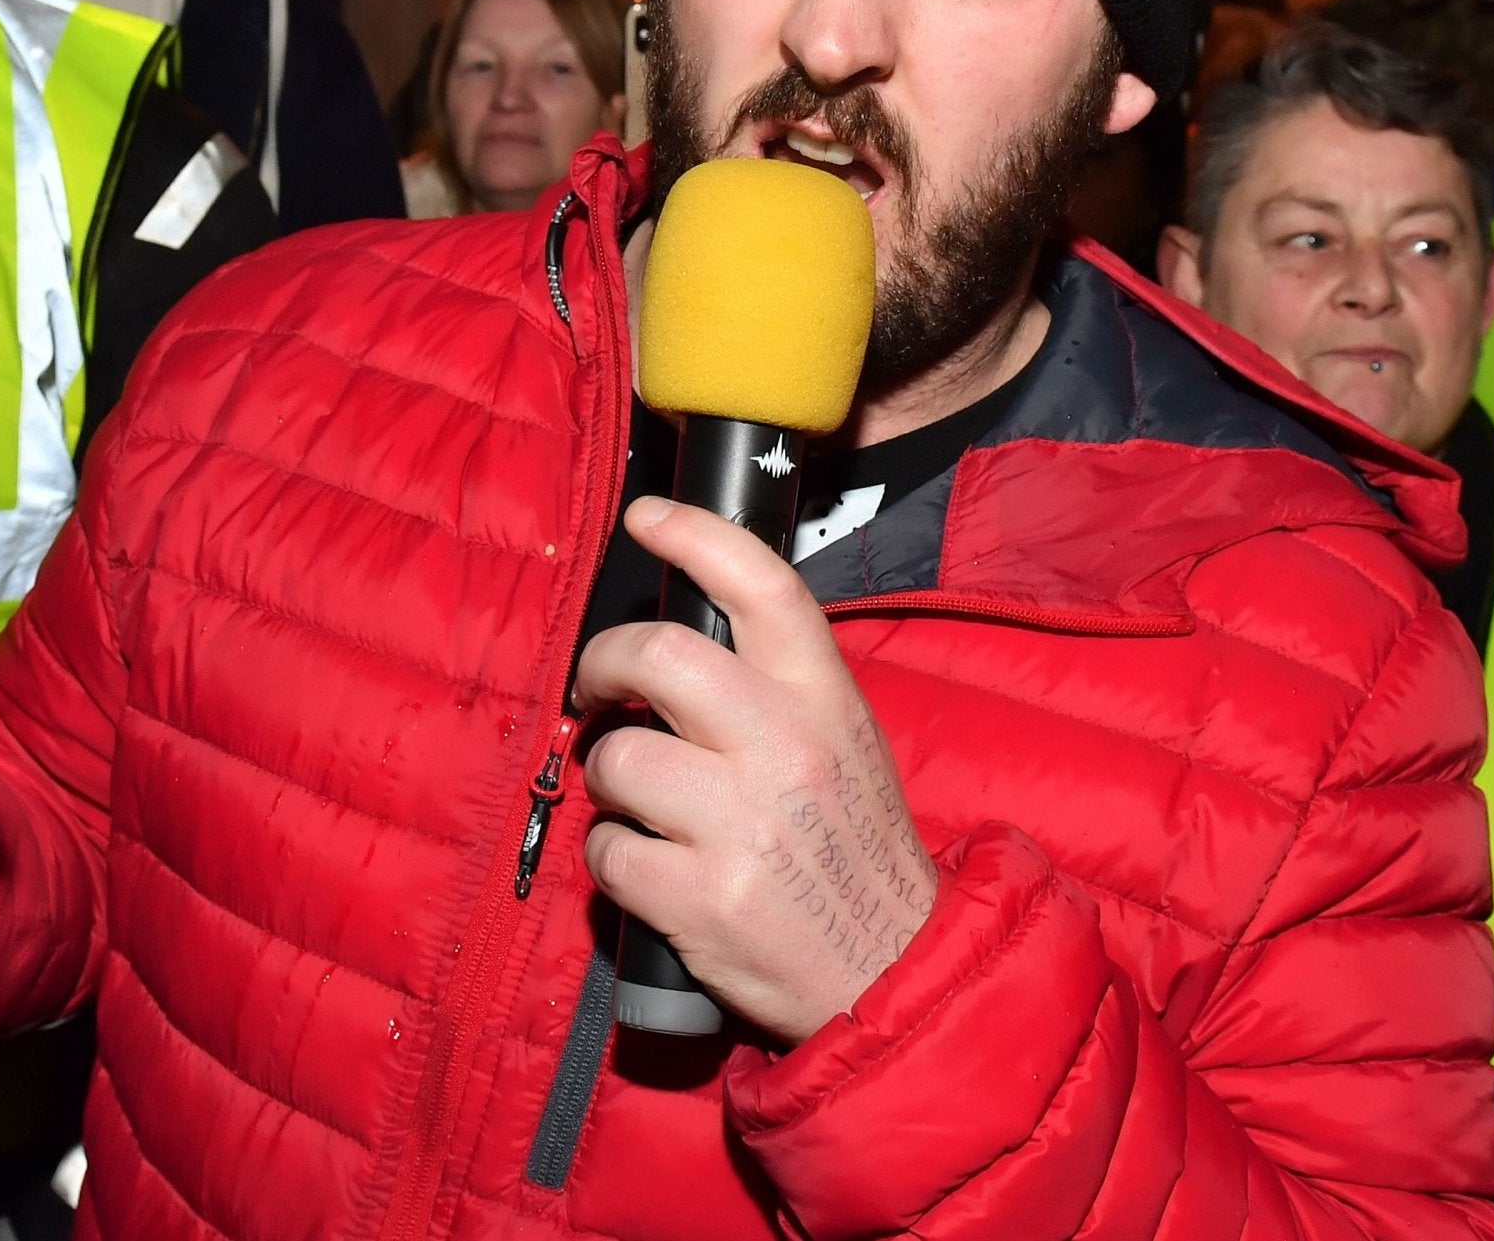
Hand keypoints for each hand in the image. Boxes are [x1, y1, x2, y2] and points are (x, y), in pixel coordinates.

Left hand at [575, 497, 937, 1044]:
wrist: (893, 976)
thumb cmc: (854, 850)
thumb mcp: (843, 744)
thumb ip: (777, 688)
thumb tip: (682, 636)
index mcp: (826, 700)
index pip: (761, 586)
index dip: (696, 534)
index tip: (647, 516)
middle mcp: (784, 749)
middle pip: (658, 654)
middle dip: (604, 661)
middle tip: (599, 684)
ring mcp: (740, 825)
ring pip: (616, 759)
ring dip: (609, 778)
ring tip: (642, 802)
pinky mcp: (698, 899)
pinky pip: (606, 849)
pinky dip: (612, 858)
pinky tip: (651, 869)